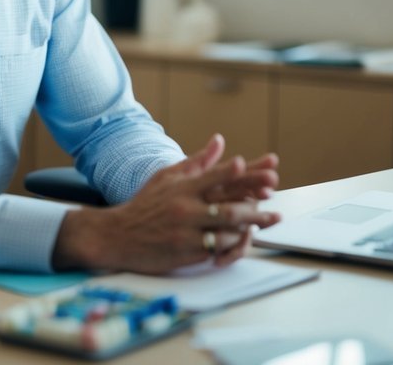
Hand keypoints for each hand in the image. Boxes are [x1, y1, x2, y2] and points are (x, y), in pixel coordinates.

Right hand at [52, 134, 280, 273]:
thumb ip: (196, 161)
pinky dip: (234, 243)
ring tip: (271, 220)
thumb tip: (219, 141)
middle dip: (256, 202)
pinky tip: (247, 239)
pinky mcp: (186, 251)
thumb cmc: (145, 205)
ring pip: (226, 228)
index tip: (261, 169)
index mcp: (182, 187)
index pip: (215, 176)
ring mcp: (186, 230)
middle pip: (229, 204)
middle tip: (275, 199)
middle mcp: (185, 207)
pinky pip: (217, 247)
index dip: (239, 173)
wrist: (117, 235)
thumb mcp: (166, 177)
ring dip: (251, 224)